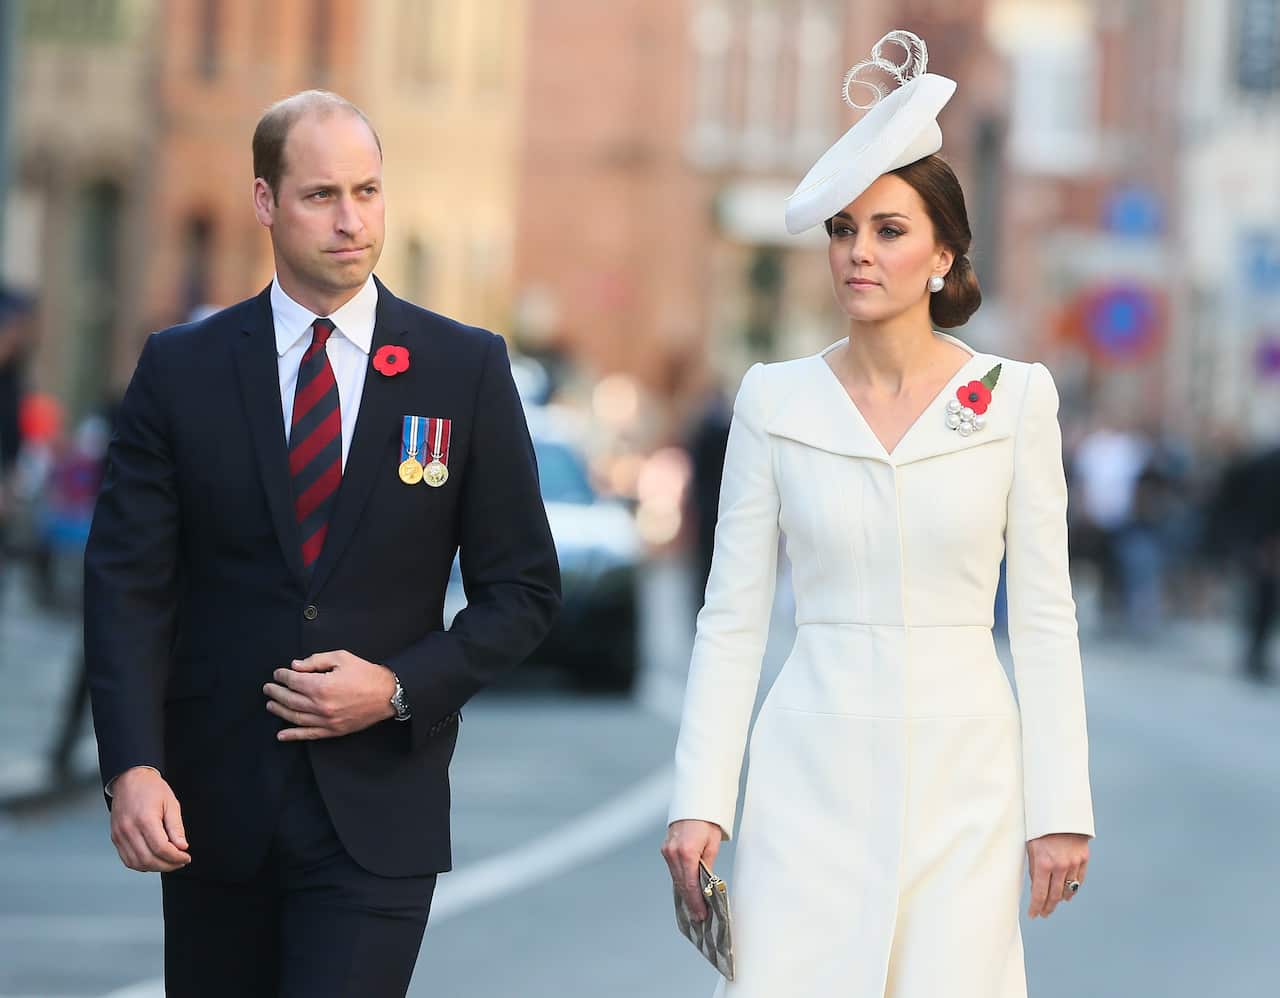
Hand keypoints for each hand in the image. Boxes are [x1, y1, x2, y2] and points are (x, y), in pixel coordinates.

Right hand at [109, 767, 189, 872]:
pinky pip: (127, 859)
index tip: (186, 857)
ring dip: (155, 867)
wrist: (130, 779)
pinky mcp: (115, 838)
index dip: (176, 857)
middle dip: (167, 865)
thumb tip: (181, 847)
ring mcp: (120, 835)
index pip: (161, 849)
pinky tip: (153, 860)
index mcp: (145, 820)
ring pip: (137, 863)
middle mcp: (129, 830)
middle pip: (148, 859)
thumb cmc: (151, 788)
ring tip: (169, 862)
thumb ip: (176, 827)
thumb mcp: (171, 803)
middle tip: (180, 862)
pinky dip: (141, 864)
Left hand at [264, 650, 396, 741]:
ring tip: (270, 704)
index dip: (283, 676)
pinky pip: (309, 734)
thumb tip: (295, 666)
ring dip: (279, 711)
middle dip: (276, 692)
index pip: (294, 681)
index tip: (278, 673)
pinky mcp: (333, 731)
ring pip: (295, 717)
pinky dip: (293, 735)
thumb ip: (316, 660)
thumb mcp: (342, 658)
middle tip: (268, 688)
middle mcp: (321, 706)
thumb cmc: (366, 674)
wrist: (388, 694)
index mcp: (322, 686)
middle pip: (290, 699)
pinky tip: (281, 735)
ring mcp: (326, 721)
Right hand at [661, 819, 722, 921]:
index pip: (690, 884)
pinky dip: (680, 882)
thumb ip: (707, 866)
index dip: (696, 902)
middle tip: (698, 917)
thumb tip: (706, 886)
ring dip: (685, 894)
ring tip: (694, 908)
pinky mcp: (665, 849)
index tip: (701, 915)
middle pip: (681, 884)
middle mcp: (673, 853)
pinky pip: (673, 870)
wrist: (694, 802)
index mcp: (686, 852)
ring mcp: (667, 851)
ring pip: (676, 879)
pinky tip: (687, 892)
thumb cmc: (707, 821)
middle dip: (690, 902)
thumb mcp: (712, 844)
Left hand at [1026, 832, 1089, 917]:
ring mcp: (1074, 863)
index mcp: (1044, 863)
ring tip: (1053, 904)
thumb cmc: (1039, 827)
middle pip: (1055, 895)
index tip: (1033, 915)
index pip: (1040, 894)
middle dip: (1048, 907)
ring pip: (1068, 890)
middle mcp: (1060, 866)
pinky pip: (1079, 880)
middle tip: (1043, 913)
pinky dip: (1072, 889)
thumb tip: (1036, 888)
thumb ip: (1034, 868)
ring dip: (1060, 899)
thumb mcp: (1031, 847)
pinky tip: (1067, 895)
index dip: (1036, 907)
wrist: (1060, 811)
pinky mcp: (1083, 859)